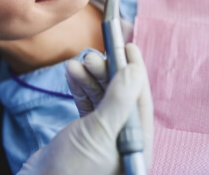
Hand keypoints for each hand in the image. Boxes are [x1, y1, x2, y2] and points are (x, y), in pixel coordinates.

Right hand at [16, 44, 153, 174]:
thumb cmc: (73, 168)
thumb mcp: (99, 131)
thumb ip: (118, 100)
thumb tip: (135, 70)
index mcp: (136, 144)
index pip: (140, 100)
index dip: (134, 71)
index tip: (127, 47)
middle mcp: (122, 138)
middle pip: (119, 96)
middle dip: (105, 73)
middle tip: (91, 55)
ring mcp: (102, 135)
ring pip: (100, 97)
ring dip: (89, 78)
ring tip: (76, 63)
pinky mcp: (84, 132)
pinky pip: (86, 104)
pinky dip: (78, 87)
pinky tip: (70, 74)